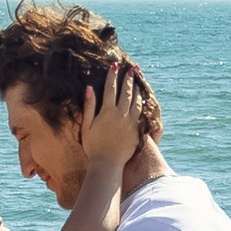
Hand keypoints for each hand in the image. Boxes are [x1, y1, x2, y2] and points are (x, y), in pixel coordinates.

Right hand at [80, 61, 145, 181]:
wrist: (107, 164)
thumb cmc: (93, 146)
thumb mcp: (87, 126)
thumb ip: (89, 106)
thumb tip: (90, 88)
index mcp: (107, 112)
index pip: (110, 88)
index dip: (112, 75)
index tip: (115, 65)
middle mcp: (121, 115)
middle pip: (126, 92)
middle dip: (128, 79)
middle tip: (131, 69)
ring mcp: (131, 122)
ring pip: (137, 101)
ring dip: (137, 90)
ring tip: (137, 82)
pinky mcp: (138, 131)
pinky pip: (142, 113)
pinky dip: (143, 104)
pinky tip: (143, 100)